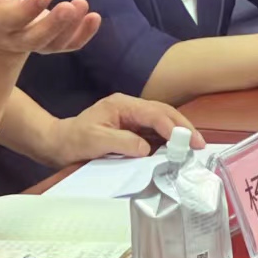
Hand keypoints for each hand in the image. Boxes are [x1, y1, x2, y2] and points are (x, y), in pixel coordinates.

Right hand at [0, 0, 99, 64]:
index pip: (13, 19)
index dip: (30, 9)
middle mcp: (16, 38)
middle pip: (36, 38)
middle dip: (54, 24)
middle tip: (69, 7)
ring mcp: (36, 44)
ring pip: (54, 43)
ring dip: (71, 27)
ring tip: (82, 4)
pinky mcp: (53, 44)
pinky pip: (69, 45)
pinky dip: (84, 35)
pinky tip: (94, 18)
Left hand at [46, 96, 205, 167]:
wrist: (58, 144)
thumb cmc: (74, 141)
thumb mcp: (95, 141)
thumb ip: (122, 142)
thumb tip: (146, 149)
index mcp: (122, 105)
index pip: (154, 113)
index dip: (173, 127)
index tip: (187, 142)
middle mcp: (130, 108)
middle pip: (164, 113)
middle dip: (183, 128)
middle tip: (199, 145)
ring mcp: (132, 118)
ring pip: (162, 122)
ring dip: (179, 134)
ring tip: (194, 149)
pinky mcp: (132, 130)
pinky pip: (155, 133)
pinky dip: (168, 141)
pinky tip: (177, 151)